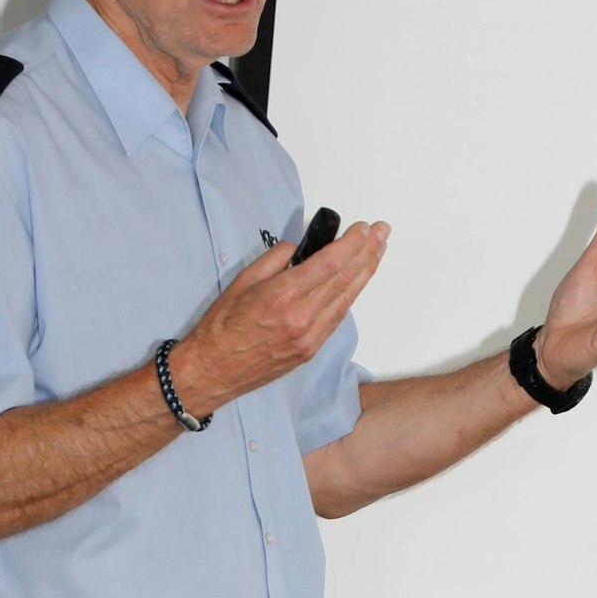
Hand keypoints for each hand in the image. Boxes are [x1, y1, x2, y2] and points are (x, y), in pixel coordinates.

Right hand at [170, 221, 388, 412]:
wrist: (214, 370)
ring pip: (348, 298)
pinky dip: (351, 295)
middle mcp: (302, 316)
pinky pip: (337, 317)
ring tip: (379, 251)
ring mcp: (310, 336)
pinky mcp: (311, 349)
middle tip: (382, 232)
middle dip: (368, 252)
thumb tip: (300, 250)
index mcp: (283, 295)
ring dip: (367, 272)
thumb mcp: (242, 281)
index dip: (353, 243)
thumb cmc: (222, 325)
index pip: (330, 263)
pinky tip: (359, 280)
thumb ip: (275, 260)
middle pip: (346, 278)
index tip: (364, 228)